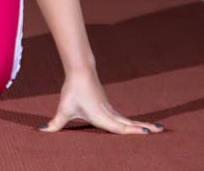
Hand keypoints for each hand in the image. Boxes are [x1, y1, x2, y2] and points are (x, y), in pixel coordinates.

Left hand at [39, 70, 164, 134]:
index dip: (134, 132)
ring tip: (156, 129)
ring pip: (128, 120)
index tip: (149, 133)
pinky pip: (123, 117)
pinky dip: (132, 122)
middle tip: (162, 131)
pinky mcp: (108, 106)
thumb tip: (41, 131)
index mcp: (102, 117)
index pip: (120, 128)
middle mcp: (109, 114)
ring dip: (141, 125)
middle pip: (130, 124)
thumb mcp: (63, 109)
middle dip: (145, 129)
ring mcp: (110, 109)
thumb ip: (55, 124)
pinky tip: (136, 125)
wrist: (80, 70)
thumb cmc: (73, 91)